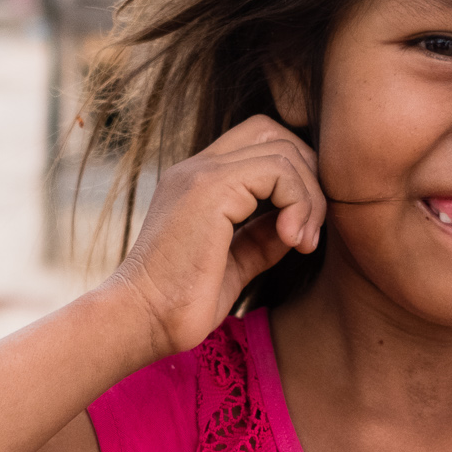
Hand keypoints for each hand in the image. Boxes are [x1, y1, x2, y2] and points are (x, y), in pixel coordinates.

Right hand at [106, 115, 325, 355]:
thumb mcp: (236, 263)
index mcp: (198, 181)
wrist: (142, 320)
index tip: (300, 227)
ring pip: (282, 149)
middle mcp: (197, 167)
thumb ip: (262, 236)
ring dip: (309, 197)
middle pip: (272, 131)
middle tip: (309, 231)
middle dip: (307, 175)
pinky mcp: (209, 188)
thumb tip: (297, 223)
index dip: (293, 174)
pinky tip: (292, 240)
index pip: (257, 142)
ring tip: (302, 243)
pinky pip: (277, 170)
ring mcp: (201, 172)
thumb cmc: (183, 302)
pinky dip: (298, 202)